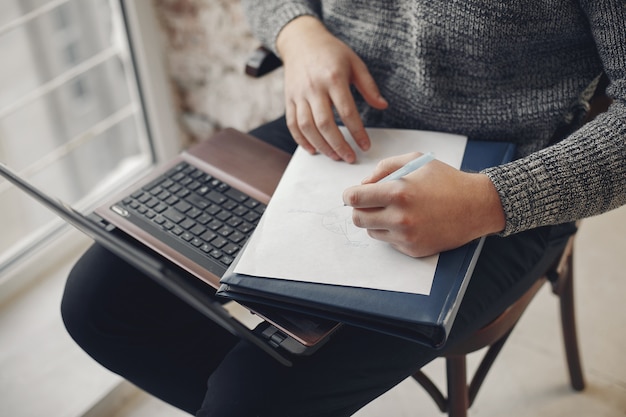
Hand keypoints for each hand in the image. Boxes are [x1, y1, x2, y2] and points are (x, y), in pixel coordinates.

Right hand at [276, 16, 387, 162]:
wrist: (301, 41)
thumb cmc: (332, 53)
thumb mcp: (355, 63)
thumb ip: (368, 86)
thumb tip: (383, 106)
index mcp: (333, 78)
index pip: (347, 111)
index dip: (357, 132)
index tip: (365, 146)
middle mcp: (314, 88)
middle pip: (325, 124)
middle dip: (338, 145)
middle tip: (350, 158)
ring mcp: (298, 95)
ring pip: (307, 127)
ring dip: (321, 146)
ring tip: (335, 156)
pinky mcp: (288, 99)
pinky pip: (292, 124)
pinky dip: (301, 141)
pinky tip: (313, 150)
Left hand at [342, 153, 505, 256]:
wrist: (476, 206)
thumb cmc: (446, 180)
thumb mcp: (416, 160)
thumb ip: (384, 168)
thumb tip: (363, 183)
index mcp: (398, 192)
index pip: (355, 199)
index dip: (349, 196)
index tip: (351, 195)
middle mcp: (400, 217)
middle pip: (358, 219)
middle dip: (360, 209)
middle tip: (370, 203)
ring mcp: (407, 237)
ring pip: (372, 232)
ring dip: (376, 221)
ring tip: (394, 210)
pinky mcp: (413, 250)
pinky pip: (389, 242)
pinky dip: (392, 232)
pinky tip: (409, 221)